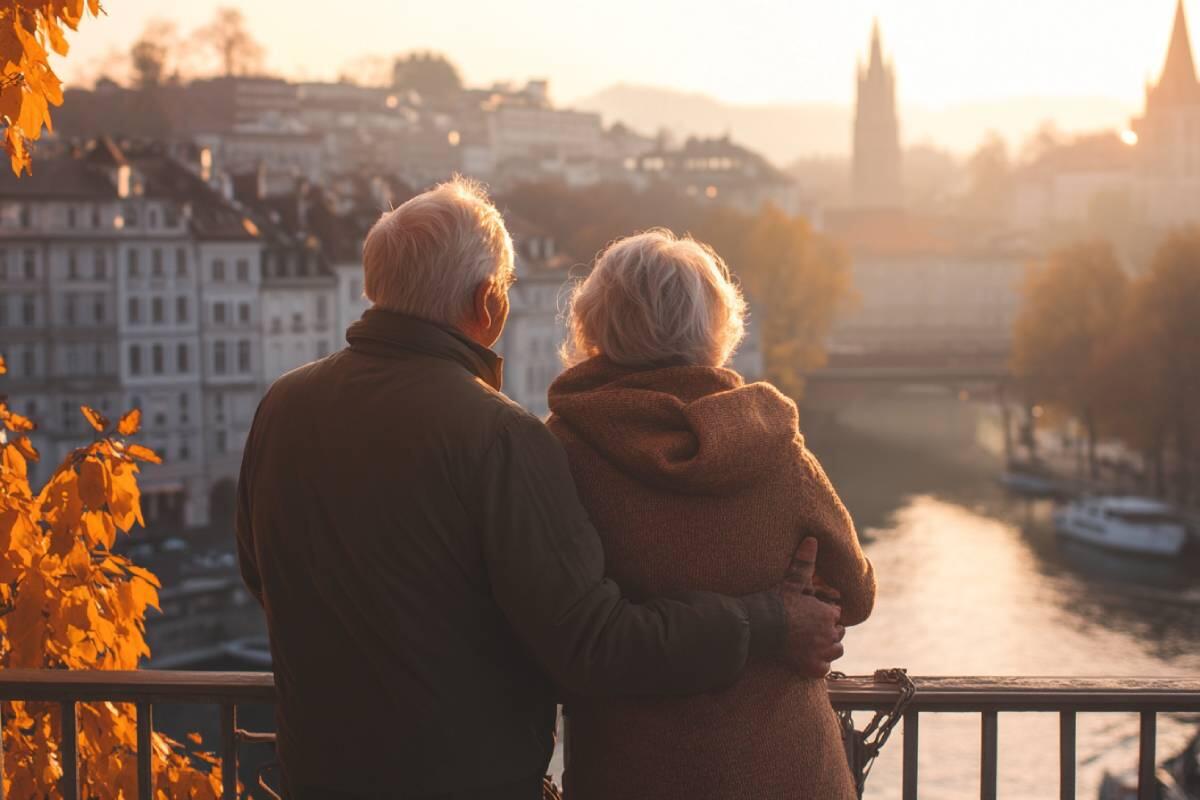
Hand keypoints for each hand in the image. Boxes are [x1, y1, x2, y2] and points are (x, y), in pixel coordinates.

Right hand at [775, 537, 845, 677]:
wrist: (757, 627)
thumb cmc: (774, 602)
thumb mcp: (791, 582)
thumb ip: (804, 563)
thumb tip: (812, 539)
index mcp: (827, 613)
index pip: (836, 615)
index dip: (825, 615)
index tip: (811, 615)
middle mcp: (830, 633)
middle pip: (838, 633)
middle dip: (827, 631)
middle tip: (807, 630)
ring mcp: (822, 652)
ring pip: (835, 651)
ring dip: (826, 649)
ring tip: (809, 644)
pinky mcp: (813, 668)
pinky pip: (823, 669)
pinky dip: (816, 666)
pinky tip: (804, 659)